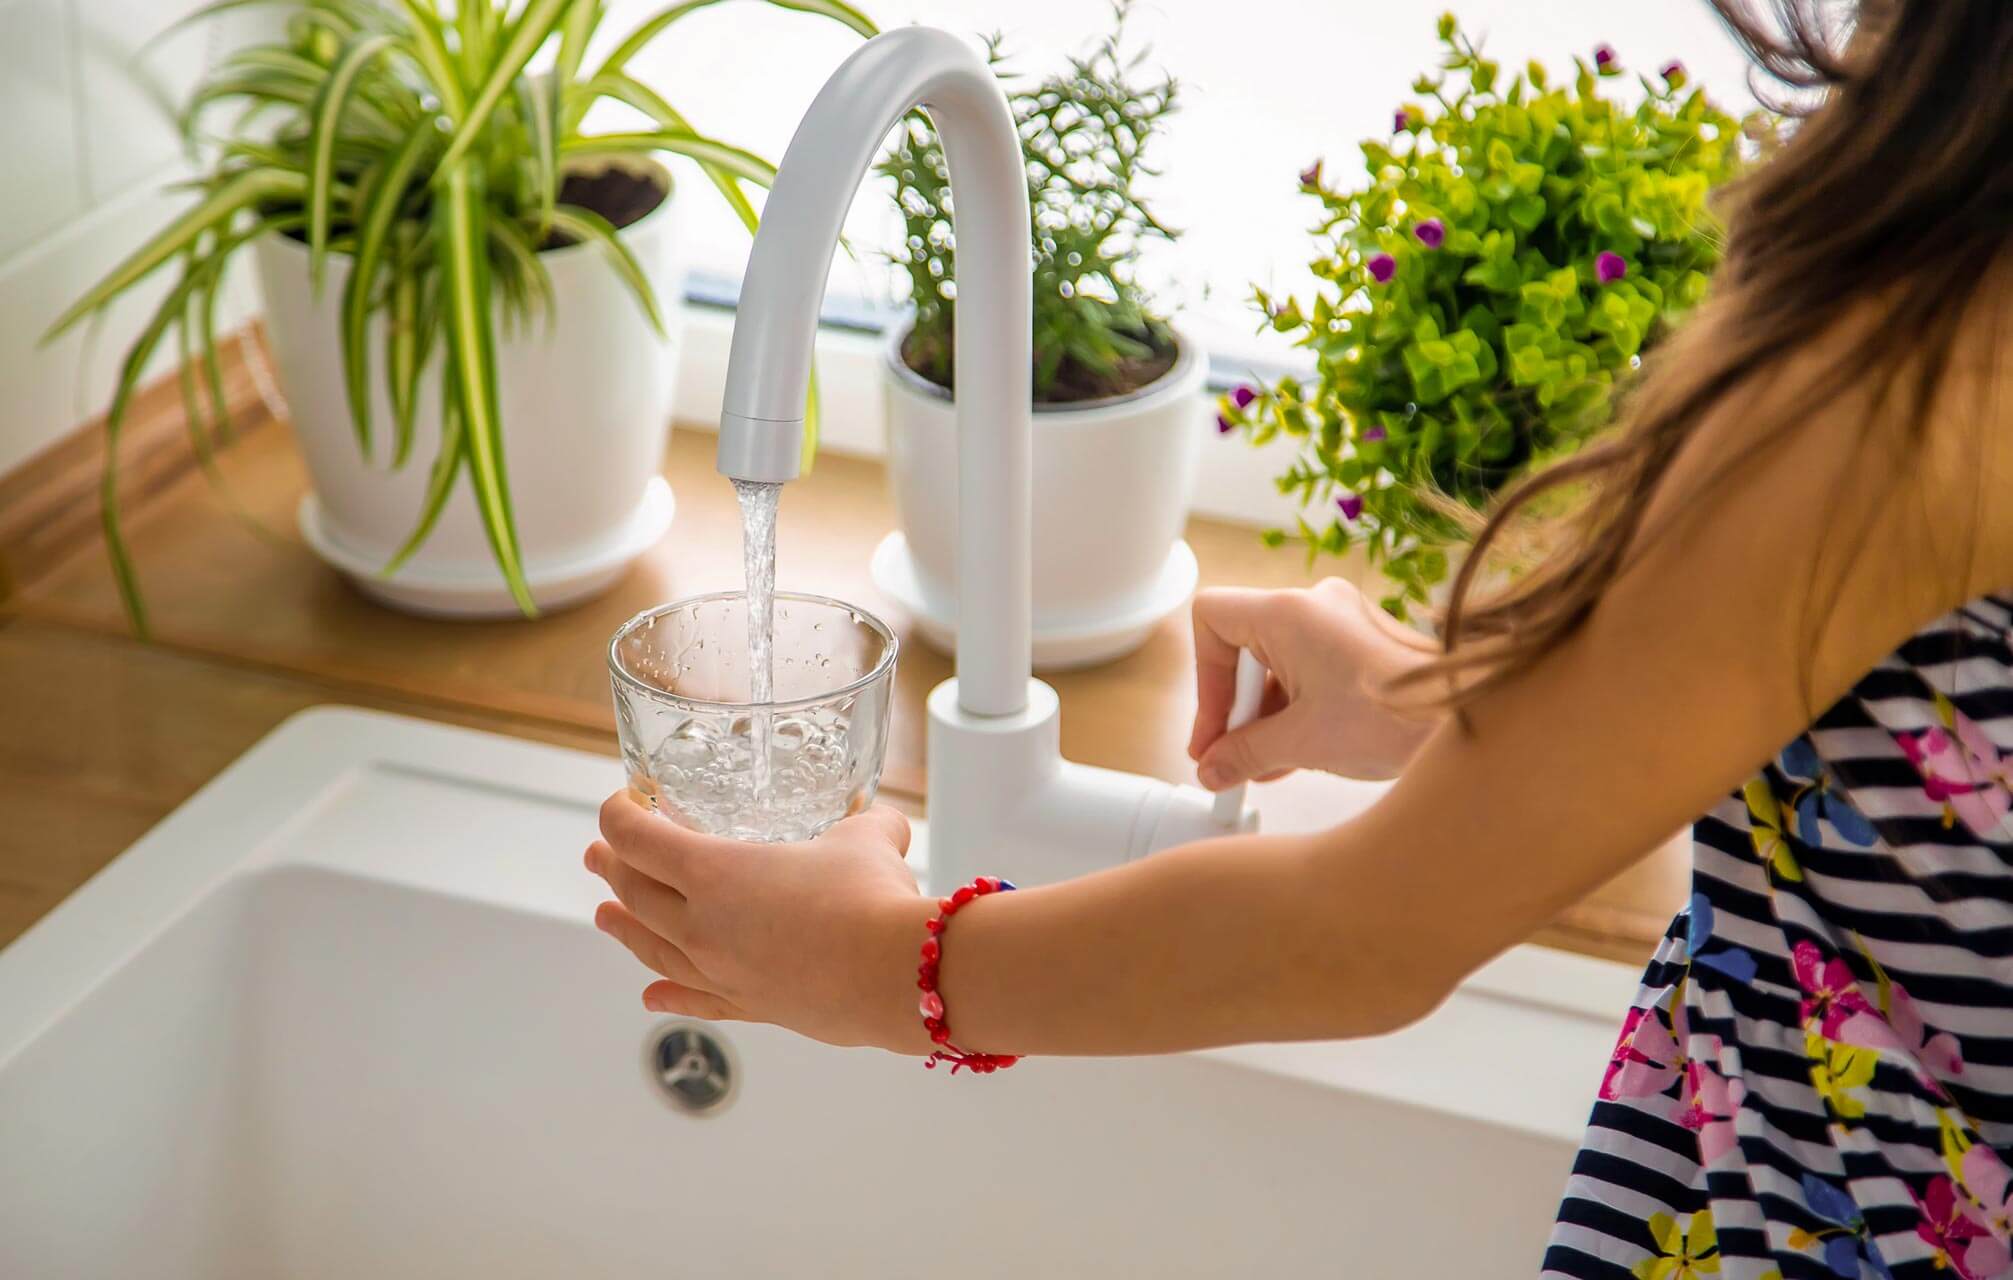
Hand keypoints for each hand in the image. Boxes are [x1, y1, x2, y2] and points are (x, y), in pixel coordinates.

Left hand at [584, 794, 936, 1053]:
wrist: (898, 975)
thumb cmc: (873, 897)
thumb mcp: (867, 838)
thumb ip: (864, 825)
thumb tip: (883, 824)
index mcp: (716, 872)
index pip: (640, 839)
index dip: (620, 816)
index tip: (623, 803)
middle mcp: (703, 924)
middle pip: (636, 894)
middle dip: (613, 868)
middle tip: (599, 854)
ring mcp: (722, 971)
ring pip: (653, 948)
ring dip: (624, 928)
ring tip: (604, 917)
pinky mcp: (753, 1006)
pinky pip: (696, 998)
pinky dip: (669, 994)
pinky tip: (650, 996)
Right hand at [1188, 578, 1441, 787]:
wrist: (1468, 722)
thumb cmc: (1393, 718)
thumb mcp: (1301, 743)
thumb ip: (1243, 753)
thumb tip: (1213, 769)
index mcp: (1289, 613)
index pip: (1211, 618)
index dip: (1204, 678)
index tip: (1216, 729)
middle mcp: (1315, 605)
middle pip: (1245, 645)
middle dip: (1237, 708)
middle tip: (1231, 756)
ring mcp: (1343, 622)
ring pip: (1278, 662)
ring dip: (1266, 715)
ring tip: (1266, 765)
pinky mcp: (1364, 643)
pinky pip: (1310, 669)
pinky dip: (1296, 708)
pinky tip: (1296, 754)